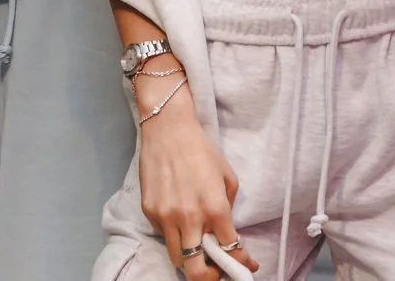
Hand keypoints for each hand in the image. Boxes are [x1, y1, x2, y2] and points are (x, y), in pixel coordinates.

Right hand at [136, 95, 253, 279]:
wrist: (168, 129)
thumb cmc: (201, 150)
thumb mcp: (227, 177)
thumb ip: (228, 208)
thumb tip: (226, 231)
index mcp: (215, 208)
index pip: (229, 251)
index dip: (241, 263)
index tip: (245, 265)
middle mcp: (189, 217)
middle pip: (197, 271)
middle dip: (209, 277)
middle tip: (216, 270)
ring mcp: (166, 216)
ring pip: (178, 259)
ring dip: (190, 260)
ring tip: (198, 248)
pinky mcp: (149, 211)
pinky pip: (163, 235)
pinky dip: (174, 235)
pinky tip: (179, 219)